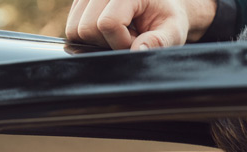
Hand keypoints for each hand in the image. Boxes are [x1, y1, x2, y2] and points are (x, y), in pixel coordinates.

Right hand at [65, 0, 216, 49]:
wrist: (161, 7)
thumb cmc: (167, 19)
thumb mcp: (173, 32)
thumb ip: (158, 41)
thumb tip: (137, 51)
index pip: (107, 23)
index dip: (121, 42)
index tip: (138, 41)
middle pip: (86, 28)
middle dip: (108, 43)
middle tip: (130, 38)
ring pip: (75, 30)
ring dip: (98, 40)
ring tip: (121, 34)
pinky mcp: (80, 2)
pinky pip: (73, 28)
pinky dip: (91, 37)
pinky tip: (110, 31)